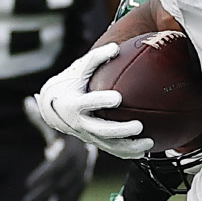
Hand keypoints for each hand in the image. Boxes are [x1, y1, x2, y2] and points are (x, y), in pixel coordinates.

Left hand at [20, 99, 97, 200]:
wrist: (96, 141)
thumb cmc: (71, 131)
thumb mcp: (58, 124)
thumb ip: (41, 117)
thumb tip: (27, 101)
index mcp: (72, 154)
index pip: (55, 166)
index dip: (42, 176)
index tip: (28, 185)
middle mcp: (77, 169)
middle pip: (59, 185)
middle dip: (43, 196)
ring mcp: (80, 181)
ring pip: (66, 198)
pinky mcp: (79, 189)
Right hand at [31, 42, 152, 156]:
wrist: (52, 107)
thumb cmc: (70, 83)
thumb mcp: (78, 69)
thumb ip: (96, 58)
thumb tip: (116, 47)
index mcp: (74, 103)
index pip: (88, 103)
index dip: (101, 101)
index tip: (118, 98)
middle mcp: (80, 123)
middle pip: (101, 130)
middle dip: (120, 130)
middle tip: (139, 125)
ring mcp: (87, 135)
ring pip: (109, 145)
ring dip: (129, 146)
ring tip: (150, 144)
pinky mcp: (94, 142)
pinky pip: (112, 150)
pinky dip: (128, 153)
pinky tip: (146, 152)